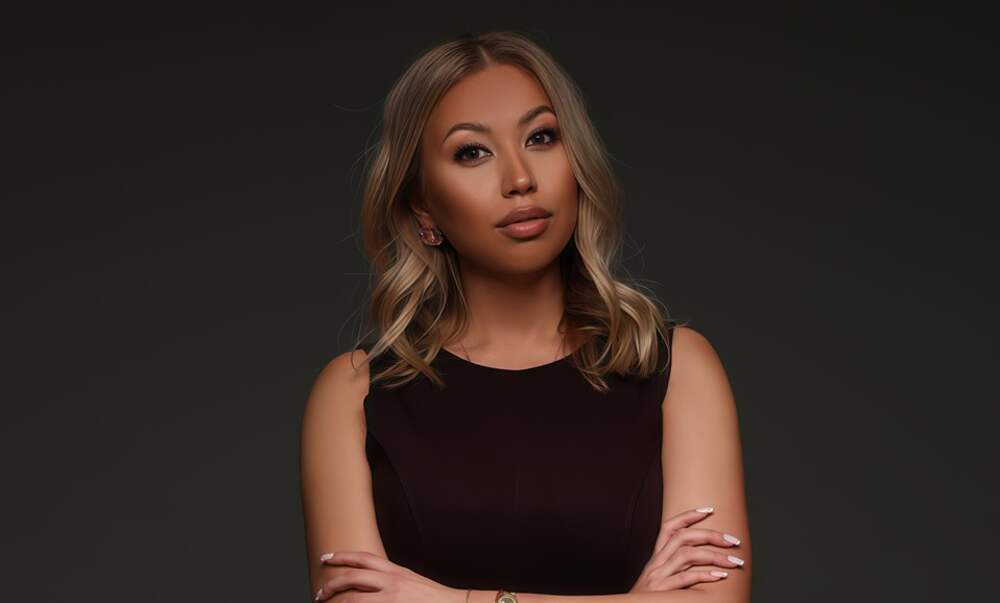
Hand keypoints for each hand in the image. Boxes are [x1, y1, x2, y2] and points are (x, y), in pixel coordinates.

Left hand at [313, 550, 462, 602]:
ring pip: (354, 600)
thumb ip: (390, 578)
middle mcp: (391, 582)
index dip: (342, 556)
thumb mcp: (410, 580)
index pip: (363, 558)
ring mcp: (391, 599)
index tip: (326, 557)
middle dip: (332, 584)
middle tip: (319, 592)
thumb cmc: (431, 597)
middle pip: (353, 578)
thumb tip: (370, 580)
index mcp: (394, 571)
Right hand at [629, 506, 744, 591]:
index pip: (668, 527)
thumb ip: (676, 569)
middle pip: (682, 537)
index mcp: (656, 559)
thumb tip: (705, 560)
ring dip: (714, 556)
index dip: (688, 516)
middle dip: (710, 535)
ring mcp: (657, 577)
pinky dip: (705, 575)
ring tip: (734, 561)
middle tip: (733, 540)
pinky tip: (721, 576)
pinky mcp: (661, 591)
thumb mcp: (659, 580)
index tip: (709, 510)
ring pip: (687, 555)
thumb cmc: (650, 599)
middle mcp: (655, 564)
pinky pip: (685, 578)